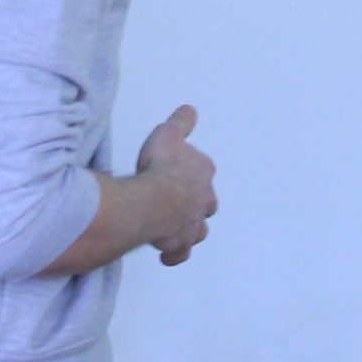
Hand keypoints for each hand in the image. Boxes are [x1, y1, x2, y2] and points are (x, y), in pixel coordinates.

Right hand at [136, 105, 217, 266]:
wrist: (155, 198)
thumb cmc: (162, 164)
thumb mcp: (170, 134)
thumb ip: (181, 123)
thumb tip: (190, 109)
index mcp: (203, 172)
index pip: (204, 171)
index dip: (192, 172)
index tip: (178, 171)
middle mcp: (204, 200)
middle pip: (206, 204)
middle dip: (196, 204)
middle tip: (179, 202)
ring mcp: (193, 225)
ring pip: (197, 231)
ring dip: (189, 229)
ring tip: (175, 228)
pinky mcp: (179, 244)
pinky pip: (180, 253)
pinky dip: (174, 253)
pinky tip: (167, 253)